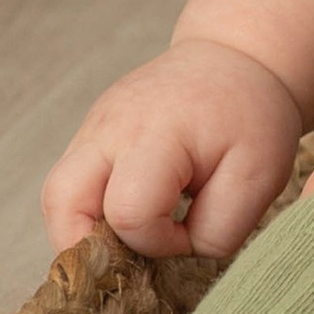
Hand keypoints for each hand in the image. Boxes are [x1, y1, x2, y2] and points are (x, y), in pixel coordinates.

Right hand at [41, 40, 306, 261]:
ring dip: (81, 232)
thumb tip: (174, 256)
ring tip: (126, 241)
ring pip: (55, 196)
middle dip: (89, 247)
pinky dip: (88, 212)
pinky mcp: (89, 132)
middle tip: (131, 258)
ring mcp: (92, 126)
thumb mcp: (258, 177)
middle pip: (61, 202)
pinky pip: (69, 183)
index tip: (188, 234)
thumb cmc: (252, 116)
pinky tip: (126, 216)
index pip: (129, 212)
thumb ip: (217, 230)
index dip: (157, 242)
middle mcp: (109, 127)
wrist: (237, 56)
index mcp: (156, 133)